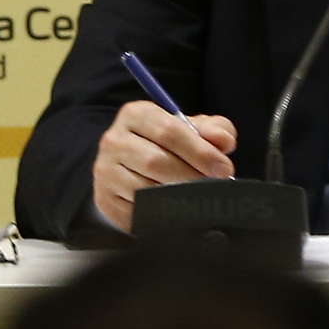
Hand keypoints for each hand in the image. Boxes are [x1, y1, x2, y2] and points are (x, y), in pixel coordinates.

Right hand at [90, 101, 238, 235]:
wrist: (131, 169)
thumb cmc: (168, 146)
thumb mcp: (191, 131)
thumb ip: (213, 131)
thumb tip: (223, 142)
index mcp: (136, 114)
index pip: (169, 131)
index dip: (200, 152)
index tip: (224, 169)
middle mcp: (114, 139)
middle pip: (156, 161)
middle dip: (191, 177)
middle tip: (213, 188)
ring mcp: (105, 170)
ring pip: (145, 188)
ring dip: (177, 197)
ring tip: (196, 198)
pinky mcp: (105, 199)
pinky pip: (137, 211)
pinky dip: (161, 214)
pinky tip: (175, 210)